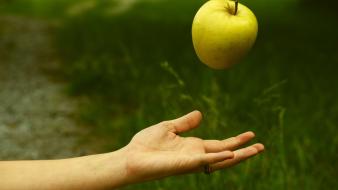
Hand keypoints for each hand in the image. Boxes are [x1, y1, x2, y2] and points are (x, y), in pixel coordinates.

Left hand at [123, 111, 263, 182]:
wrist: (131, 157)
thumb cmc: (146, 144)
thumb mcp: (169, 127)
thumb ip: (185, 122)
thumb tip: (200, 114)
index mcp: (194, 146)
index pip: (220, 144)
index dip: (235, 140)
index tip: (250, 134)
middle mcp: (196, 156)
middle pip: (226, 154)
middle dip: (244, 151)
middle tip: (262, 146)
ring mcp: (192, 161)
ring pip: (221, 161)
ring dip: (239, 156)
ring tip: (256, 150)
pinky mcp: (185, 164)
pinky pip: (205, 162)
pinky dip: (219, 159)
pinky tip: (231, 154)